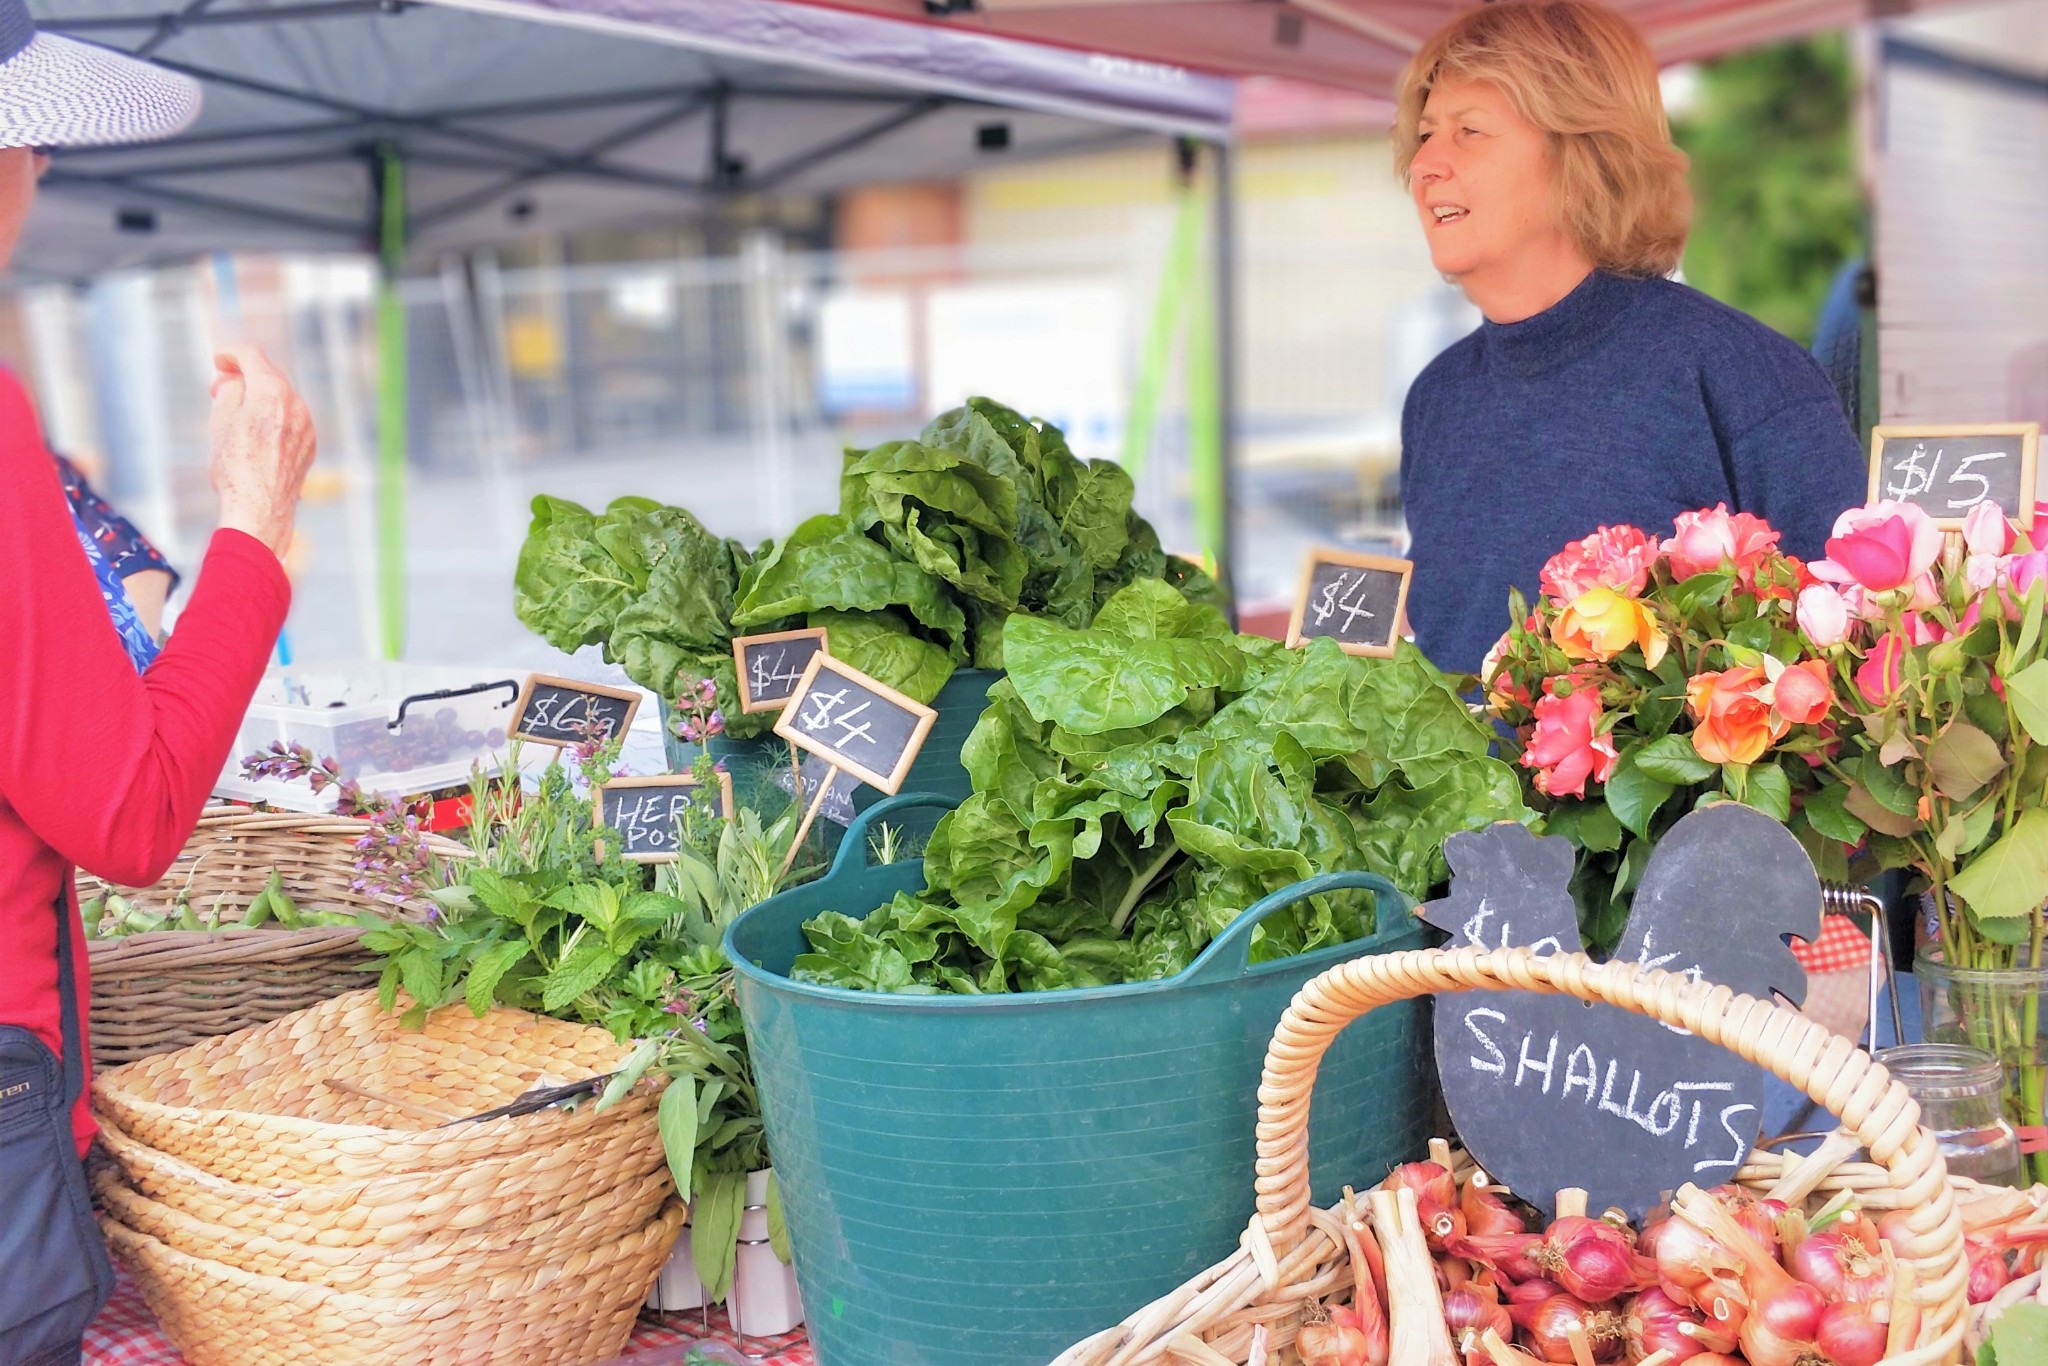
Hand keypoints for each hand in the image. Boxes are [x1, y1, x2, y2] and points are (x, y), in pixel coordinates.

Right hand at [208, 346, 314, 558]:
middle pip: (269, 375)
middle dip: (244, 376)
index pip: (251, 356)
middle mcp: (296, 404)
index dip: (231, 354)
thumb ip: (229, 391)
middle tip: (220, 387)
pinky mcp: (309, 444)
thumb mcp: (220, 421)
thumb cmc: (234, 466)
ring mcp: (307, 425)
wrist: (260, 508)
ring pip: (282, 399)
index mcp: (271, 392)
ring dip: (260, 397)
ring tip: (235, 413)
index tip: (218, 361)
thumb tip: (237, 382)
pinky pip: (291, 420)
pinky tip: (255, 433)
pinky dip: (273, 417)